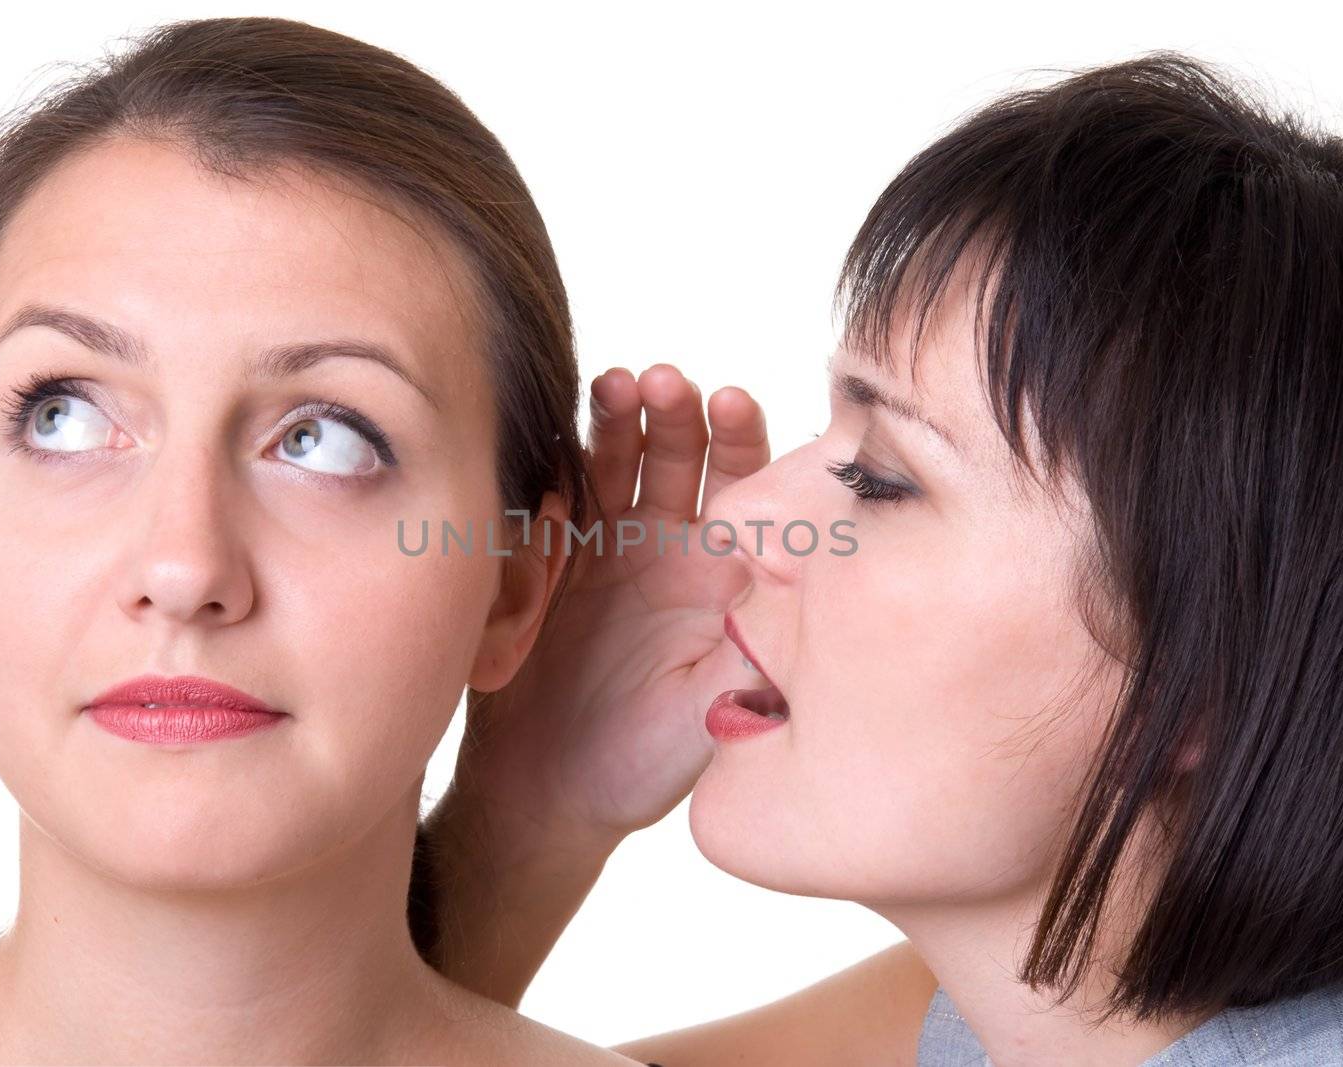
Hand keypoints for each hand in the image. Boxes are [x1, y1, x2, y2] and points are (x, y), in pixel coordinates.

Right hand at [450, 363, 769, 847]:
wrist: (546, 792)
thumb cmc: (641, 762)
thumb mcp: (709, 713)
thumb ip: (747, 654)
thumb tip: (796, 596)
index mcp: (725, 576)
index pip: (748, 486)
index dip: (742, 439)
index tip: (731, 402)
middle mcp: (674, 549)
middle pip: (681, 456)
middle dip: (676, 413)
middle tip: (666, 382)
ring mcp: (610, 548)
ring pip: (618, 461)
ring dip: (618, 419)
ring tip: (615, 384)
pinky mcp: (550, 559)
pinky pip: (556, 496)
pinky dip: (556, 460)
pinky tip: (556, 430)